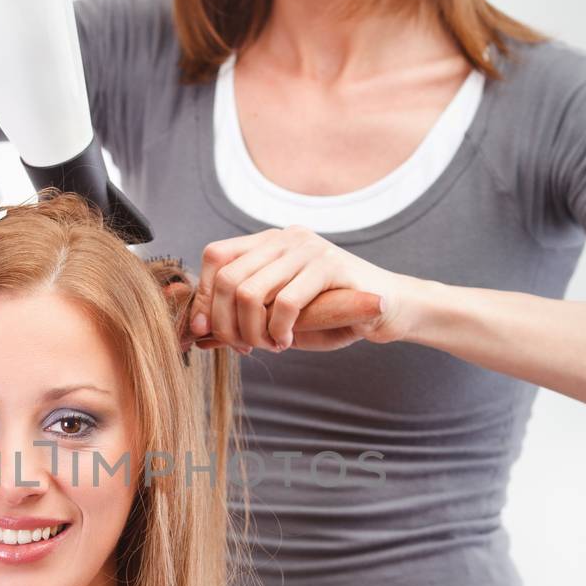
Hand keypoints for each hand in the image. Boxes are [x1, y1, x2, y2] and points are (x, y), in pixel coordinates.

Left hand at [187, 225, 414, 352]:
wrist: (388, 308)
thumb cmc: (331, 314)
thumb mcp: (278, 315)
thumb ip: (241, 317)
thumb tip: (197, 333)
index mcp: (269, 242)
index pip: (216, 257)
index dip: (205, 296)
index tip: (208, 331)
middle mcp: (285, 238)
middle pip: (229, 278)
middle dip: (228, 323)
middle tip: (246, 347)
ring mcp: (308, 248)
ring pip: (251, 292)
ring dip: (253, 331)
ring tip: (270, 345)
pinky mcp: (330, 265)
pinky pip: (286, 302)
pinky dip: (280, 330)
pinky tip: (288, 341)